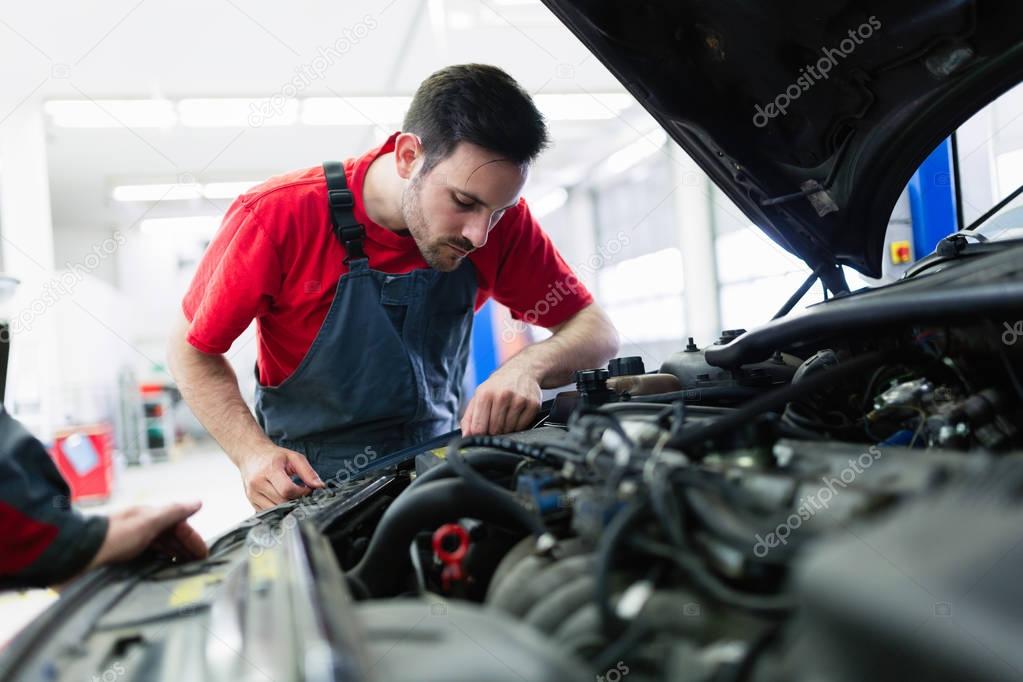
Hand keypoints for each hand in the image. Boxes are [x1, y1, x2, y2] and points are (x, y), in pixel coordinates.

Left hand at [88, 501, 208, 568]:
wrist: (78, 556)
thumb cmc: (113, 537)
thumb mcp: (148, 522)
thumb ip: (174, 512)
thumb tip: (198, 503)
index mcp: (147, 516)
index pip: (178, 524)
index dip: (193, 538)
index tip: (204, 555)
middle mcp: (140, 527)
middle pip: (170, 536)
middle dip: (186, 548)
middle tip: (199, 564)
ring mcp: (131, 543)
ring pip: (160, 547)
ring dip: (174, 556)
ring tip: (185, 569)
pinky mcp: (122, 558)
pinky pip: (148, 558)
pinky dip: (160, 562)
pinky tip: (163, 571)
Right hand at [239, 444, 324, 509]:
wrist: (251, 454)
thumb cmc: (273, 456)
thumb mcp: (293, 457)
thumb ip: (307, 472)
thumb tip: (319, 486)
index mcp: (269, 470)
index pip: (287, 489)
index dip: (301, 492)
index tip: (307, 489)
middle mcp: (257, 483)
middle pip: (281, 501)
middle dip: (295, 500)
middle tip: (301, 493)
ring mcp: (252, 494)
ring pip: (274, 510)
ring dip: (286, 506)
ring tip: (291, 495)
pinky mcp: (251, 501)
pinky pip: (267, 512)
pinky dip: (277, 508)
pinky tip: (281, 498)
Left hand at [461, 367, 541, 435]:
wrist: (522, 370)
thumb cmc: (498, 386)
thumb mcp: (479, 395)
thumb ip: (469, 417)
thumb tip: (466, 435)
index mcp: (485, 394)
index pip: (479, 427)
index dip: (479, 434)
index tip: (481, 433)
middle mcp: (502, 395)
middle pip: (494, 430)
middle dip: (493, 431)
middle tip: (495, 422)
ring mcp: (519, 400)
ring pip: (509, 429)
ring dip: (506, 428)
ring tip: (506, 416)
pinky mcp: (533, 404)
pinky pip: (522, 426)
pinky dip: (518, 426)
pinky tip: (516, 415)